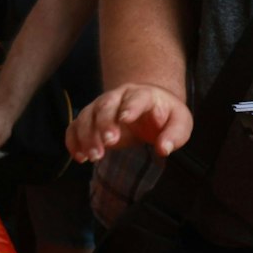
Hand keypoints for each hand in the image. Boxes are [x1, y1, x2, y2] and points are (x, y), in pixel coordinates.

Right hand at [65, 82, 191, 162]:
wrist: (148, 107)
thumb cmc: (165, 116)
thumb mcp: (179, 123)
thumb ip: (175, 135)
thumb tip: (163, 149)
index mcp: (143, 94)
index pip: (135, 98)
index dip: (130, 107)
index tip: (125, 119)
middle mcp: (117, 97)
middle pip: (105, 105)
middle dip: (104, 124)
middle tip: (108, 143)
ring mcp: (100, 106)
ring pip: (87, 116)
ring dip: (87, 135)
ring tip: (93, 156)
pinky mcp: (89, 119)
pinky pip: (74, 126)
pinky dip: (73, 141)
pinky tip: (79, 157)